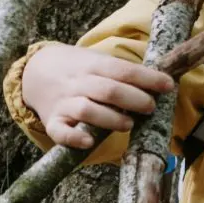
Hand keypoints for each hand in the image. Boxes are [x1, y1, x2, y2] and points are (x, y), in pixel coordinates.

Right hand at [21, 44, 174, 148]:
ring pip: (87, 110)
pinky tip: (89, 142)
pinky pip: (60, 132)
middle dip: (134, 99)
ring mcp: (64, 103)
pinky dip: (74, 138)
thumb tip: (162, 82)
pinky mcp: (52, 122)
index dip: (148, 78)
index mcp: (94, 65)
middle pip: (109, 90)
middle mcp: (79, 83)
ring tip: (129, 124)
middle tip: (151, 106)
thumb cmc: (80, 69)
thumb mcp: (99, 60)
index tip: (168, 85)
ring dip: (111, 118)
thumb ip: (124, 71)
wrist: (35, 70)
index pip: (124, 70)